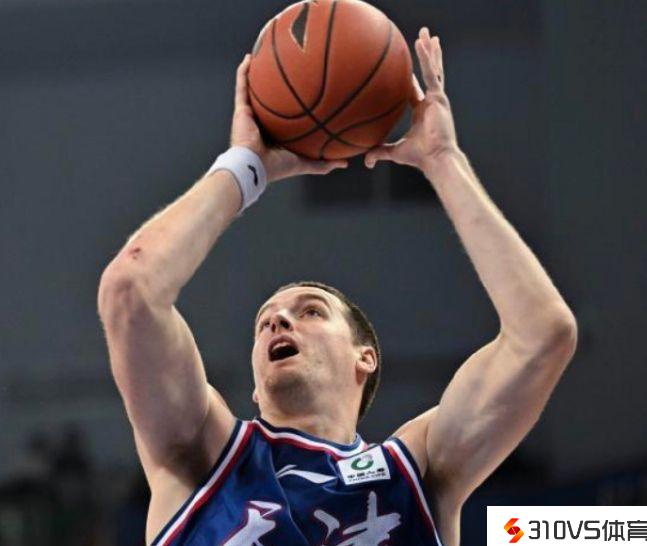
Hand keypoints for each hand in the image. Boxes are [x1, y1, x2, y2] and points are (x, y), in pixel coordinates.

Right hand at [231, 54, 347, 182]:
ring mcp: (250, 115)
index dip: (292, 103)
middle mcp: (262, 123)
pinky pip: (242, 86)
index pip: (284, 114)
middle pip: (270, 98)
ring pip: (253, 89)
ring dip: (257, 72)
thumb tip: (345, 163)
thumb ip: (324, 163)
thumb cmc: (278, 167)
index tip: (306, 88)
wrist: (254, 167)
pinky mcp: (240, 110)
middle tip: (289, 66)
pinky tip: (250, 56)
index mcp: (275, 134)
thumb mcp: (306, 162)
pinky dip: (244, 71)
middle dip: (276, 83)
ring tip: (264, 53)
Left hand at [364, 28, 458, 171]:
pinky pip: (432, 73)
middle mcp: (431, 103)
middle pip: (429, 75)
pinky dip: (427, 57)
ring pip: (433, 69)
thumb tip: (365, 161)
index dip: (409, 81)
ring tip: (426, 34)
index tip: (404, 70)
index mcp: (422, 113)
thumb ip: (380, 152)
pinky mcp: (439, 97)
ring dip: (429, 51)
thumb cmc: (419, 158)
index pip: (413, 93)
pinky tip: (422, 43)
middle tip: (424, 42)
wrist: (435, 159)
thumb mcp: (395, 152)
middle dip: (427, 58)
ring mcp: (436, 99)